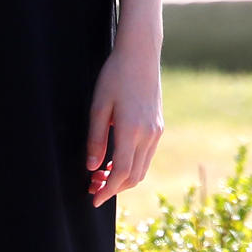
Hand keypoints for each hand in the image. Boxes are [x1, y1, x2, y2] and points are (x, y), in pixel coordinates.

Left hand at [85, 44, 162, 206]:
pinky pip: (147, 156)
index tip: (93, 198)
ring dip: (123, 179)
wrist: (141, 53)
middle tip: (93, 188)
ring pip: (142, 168)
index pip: (120, 173)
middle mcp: (148, 134)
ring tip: (102, 176)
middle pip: (134, 176)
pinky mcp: (158, 126)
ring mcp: (156, 131)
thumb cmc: (115, 75)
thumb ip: (95, 138)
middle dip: (114, 188)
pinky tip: (116, 160)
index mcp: (131, 130)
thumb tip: (92, 167)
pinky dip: (133, 166)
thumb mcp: (99, 104)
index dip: (106, 190)